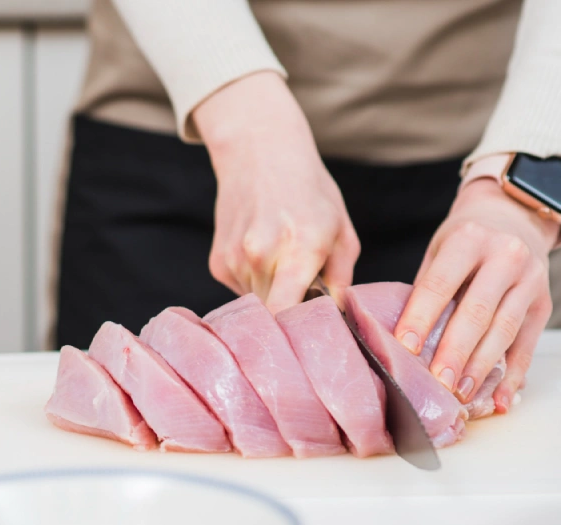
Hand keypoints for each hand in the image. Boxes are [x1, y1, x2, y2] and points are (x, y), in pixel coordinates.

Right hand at [192, 71, 359, 312]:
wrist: (259, 154)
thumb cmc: (309, 193)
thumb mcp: (341, 231)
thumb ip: (343, 280)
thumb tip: (339, 320)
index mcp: (300, 248)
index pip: (286, 314)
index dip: (297, 332)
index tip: (310, 334)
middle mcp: (262, 256)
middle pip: (275, 316)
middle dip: (291, 315)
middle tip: (306, 298)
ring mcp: (235, 260)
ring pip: (257, 304)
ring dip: (273, 295)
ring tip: (283, 264)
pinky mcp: (218, 263)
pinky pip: (241, 291)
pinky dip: (255, 283)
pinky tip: (263, 256)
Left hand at [394, 179, 560, 411]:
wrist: (513, 218)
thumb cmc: (466, 241)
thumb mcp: (440, 250)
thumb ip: (426, 288)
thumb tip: (398, 340)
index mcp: (469, 240)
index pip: (440, 284)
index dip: (421, 317)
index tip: (404, 347)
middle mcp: (506, 257)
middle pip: (477, 312)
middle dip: (455, 351)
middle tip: (438, 383)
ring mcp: (530, 280)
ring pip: (504, 331)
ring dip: (481, 368)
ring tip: (462, 394)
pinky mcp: (544, 303)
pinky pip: (528, 345)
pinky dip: (514, 375)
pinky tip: (501, 398)